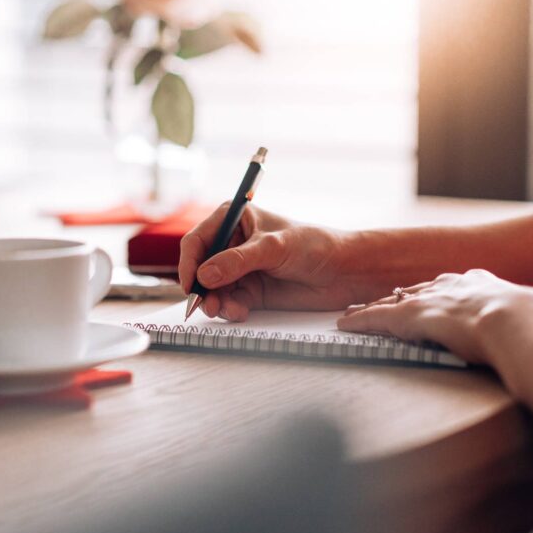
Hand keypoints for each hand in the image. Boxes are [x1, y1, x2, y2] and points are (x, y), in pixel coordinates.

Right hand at [178, 204, 357, 319]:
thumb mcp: (274, 248)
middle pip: (201, 268)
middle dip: (201, 288)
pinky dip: (230, 310)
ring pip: (213, 289)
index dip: (189, 262)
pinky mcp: (252, 292)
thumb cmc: (314, 246)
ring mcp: (241, 270)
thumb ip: (238, 261)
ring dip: (215, 302)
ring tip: (225, 311)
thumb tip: (205, 275)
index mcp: (235, 219)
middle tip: (206, 305)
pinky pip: (229, 303)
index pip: (199, 240)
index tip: (191, 283)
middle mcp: (233, 244)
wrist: (343, 272)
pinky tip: (241, 312)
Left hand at [336, 269, 532, 365]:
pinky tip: (345, 323)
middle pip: (416, 290)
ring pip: (393, 301)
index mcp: (482, 285)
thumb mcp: (530, 322)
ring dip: (373, 308)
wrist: (520, 322)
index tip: (426, 298)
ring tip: (354, 312)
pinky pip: (379, 317)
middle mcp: (452, 286)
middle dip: (398, 296)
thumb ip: (523, 329)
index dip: (435, 295)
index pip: (450, 288)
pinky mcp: (412, 315)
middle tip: (381, 300)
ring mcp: (431, 299)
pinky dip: (361, 320)